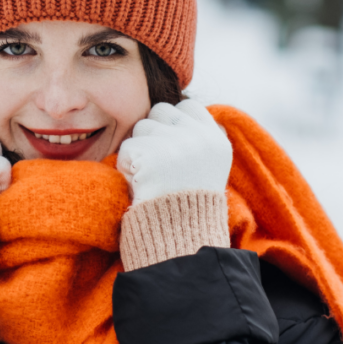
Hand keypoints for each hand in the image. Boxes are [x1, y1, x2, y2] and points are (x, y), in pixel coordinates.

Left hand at [117, 101, 231, 204]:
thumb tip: (183, 110)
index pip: (188, 106)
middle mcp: (198, 138)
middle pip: (159, 110)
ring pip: (140, 127)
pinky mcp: (150, 154)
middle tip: (158, 161)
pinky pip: (126, 149)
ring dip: (139, 149)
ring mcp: (175, 144)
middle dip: (153, 131)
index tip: (170, 142)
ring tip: (151, 176)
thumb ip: (199, 138)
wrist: (179, 237)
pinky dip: (127, 166)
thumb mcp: (209, 168)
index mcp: (216, 141)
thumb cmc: (188, 206)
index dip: (173, 120)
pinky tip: (141, 184)